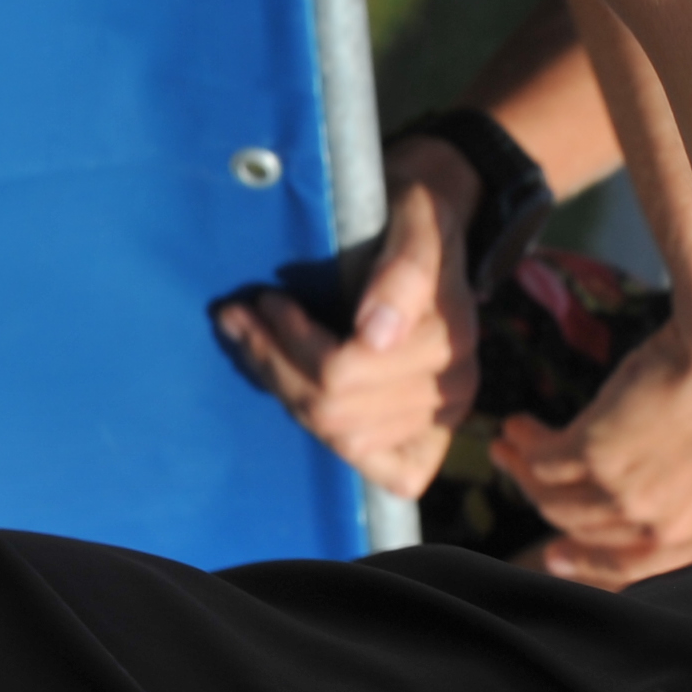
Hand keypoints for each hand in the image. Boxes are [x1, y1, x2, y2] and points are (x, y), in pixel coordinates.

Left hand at [210, 138, 486, 496]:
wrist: (433, 224)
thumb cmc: (413, 217)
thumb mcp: (413, 218)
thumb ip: (404, 270)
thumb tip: (376, 337)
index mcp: (448, 337)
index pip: (343, 372)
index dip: (289, 341)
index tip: (263, 300)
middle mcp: (452, 387)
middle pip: (336, 411)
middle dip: (276, 365)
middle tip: (240, 320)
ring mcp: (443, 418)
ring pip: (343, 440)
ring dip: (291, 396)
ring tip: (257, 347)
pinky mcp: (432, 439)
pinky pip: (390, 474)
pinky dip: (343, 447)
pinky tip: (309, 404)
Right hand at [502, 315, 691, 586]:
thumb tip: (666, 468)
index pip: (636, 565)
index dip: (588, 561)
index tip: (555, 555)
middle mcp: (667, 525)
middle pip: (585, 527)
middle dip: (546, 501)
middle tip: (522, 468)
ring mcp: (630, 495)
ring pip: (556, 497)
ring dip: (524, 470)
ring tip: (510, 440)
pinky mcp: (597, 454)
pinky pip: (545, 461)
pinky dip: (526, 444)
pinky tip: (517, 424)